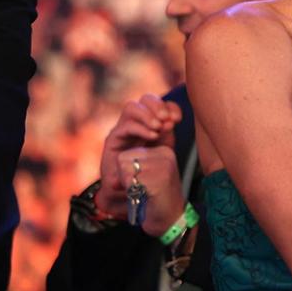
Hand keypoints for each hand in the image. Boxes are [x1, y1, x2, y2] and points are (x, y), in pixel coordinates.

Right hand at [97, 94, 181, 216]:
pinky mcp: (113, 141)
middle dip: (158, 106)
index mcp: (150, 122)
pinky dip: (139, 128)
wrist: (134, 191)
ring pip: (132, 107)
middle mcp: (135, 122)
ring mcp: (123, 130)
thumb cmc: (150, 169)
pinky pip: (124, 126)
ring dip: (147, 114)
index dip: (170, 107)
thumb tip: (170, 122)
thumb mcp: (164, 149)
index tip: (178, 119)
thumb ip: (167, 134)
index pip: (159, 104)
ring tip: (158, 127)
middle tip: (167, 120)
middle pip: (144, 99)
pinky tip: (152, 136)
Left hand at [117, 145, 186, 237]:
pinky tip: (145, 196)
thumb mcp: (145, 176)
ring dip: (128, 185)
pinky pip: (131, 181)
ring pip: (125, 169)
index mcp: (162, 151)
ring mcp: (164, 166)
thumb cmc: (155, 199)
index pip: (127, 153)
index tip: (137, 181)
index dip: (124, 171)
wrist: (170, 218)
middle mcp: (165, 154)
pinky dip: (132, 192)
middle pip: (123, 159)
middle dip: (124, 177)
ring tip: (142, 191)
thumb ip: (131, 167)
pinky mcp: (160, 179)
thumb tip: (111, 178)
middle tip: (140, 188)